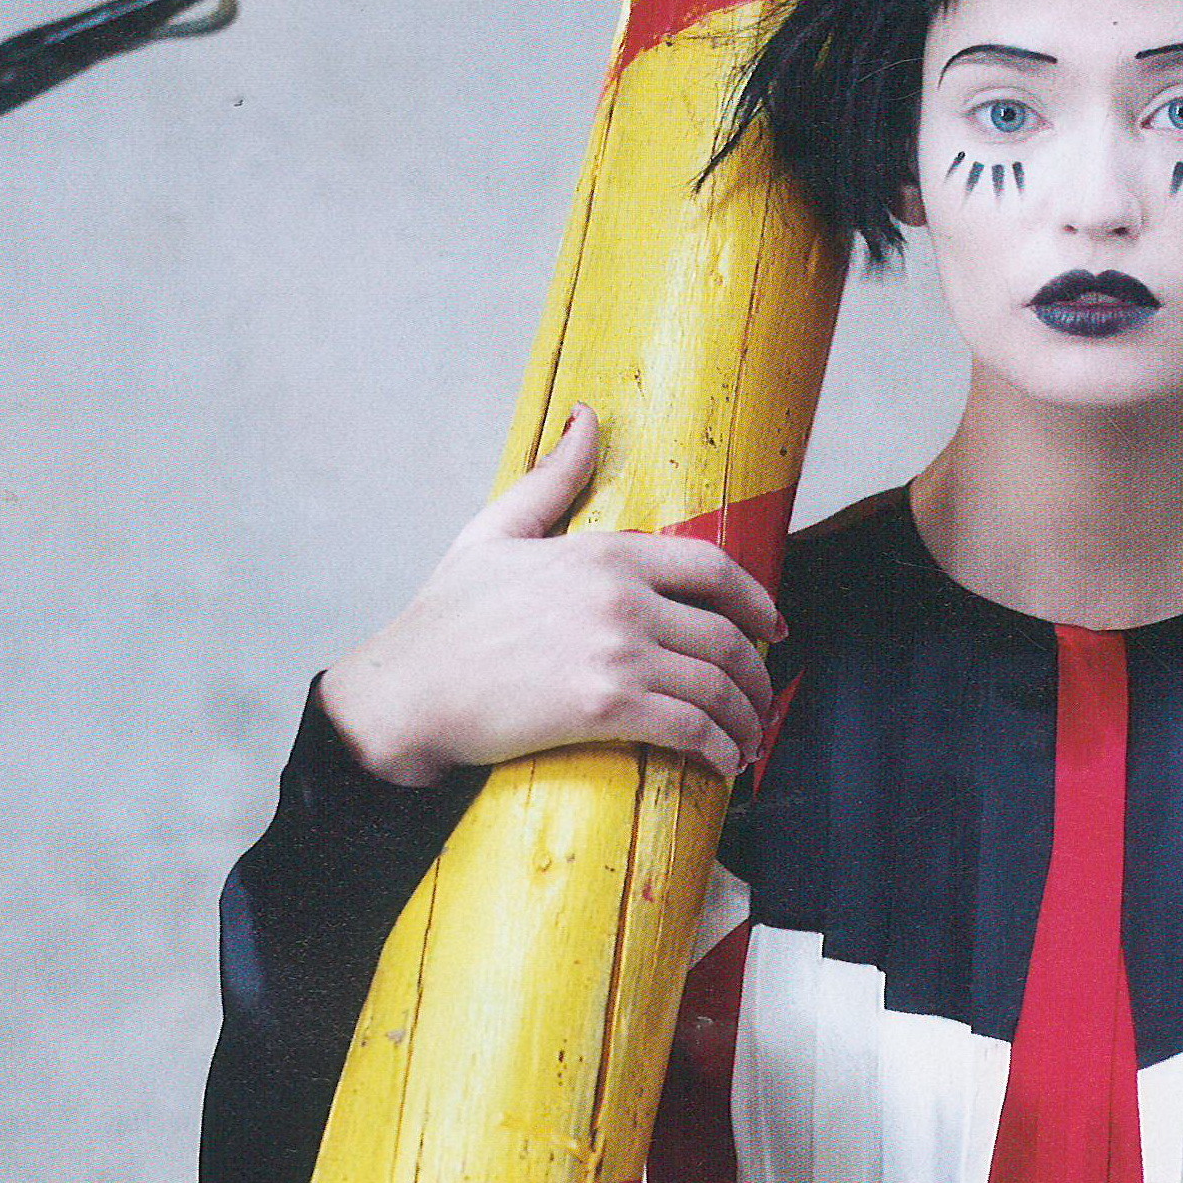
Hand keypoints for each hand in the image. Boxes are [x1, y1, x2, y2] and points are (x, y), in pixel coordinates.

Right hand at [319, 406, 780, 787]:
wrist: (410, 689)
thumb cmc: (447, 616)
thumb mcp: (496, 531)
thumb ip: (552, 479)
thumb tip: (585, 418)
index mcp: (605, 553)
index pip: (712, 570)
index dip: (756, 601)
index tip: (773, 628)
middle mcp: (622, 599)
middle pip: (725, 635)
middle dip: (756, 674)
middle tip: (761, 697)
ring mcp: (617, 653)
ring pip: (715, 687)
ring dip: (743, 719)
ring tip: (746, 740)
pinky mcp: (607, 707)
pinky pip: (690, 730)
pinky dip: (718, 750)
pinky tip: (723, 764)